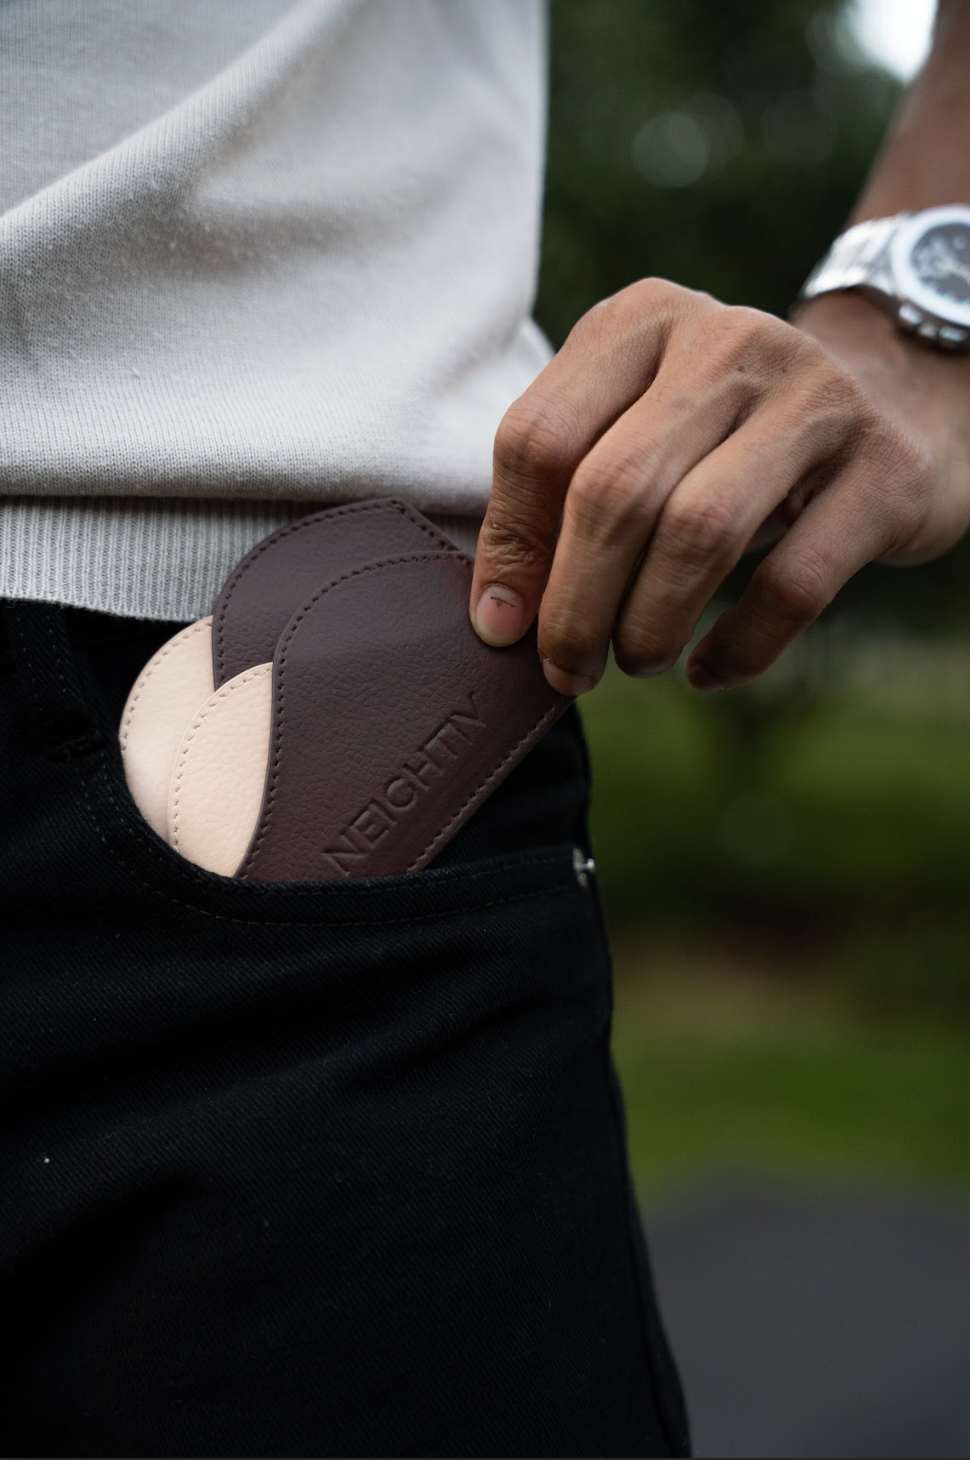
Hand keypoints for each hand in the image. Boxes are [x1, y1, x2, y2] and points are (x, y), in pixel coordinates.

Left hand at [469, 280, 969, 693]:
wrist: (896, 400)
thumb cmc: (728, 437)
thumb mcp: (642, 425)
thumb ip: (566, 493)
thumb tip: (500, 617)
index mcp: (641, 320)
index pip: (539, 437)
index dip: (512, 546)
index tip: (502, 627)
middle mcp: (727, 340)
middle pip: (614, 490)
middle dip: (575, 604)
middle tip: (568, 669)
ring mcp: (816, 396)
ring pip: (700, 532)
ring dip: (650, 623)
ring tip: (638, 661)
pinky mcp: (884, 467)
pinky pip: (792, 584)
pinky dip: (738, 646)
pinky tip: (709, 672)